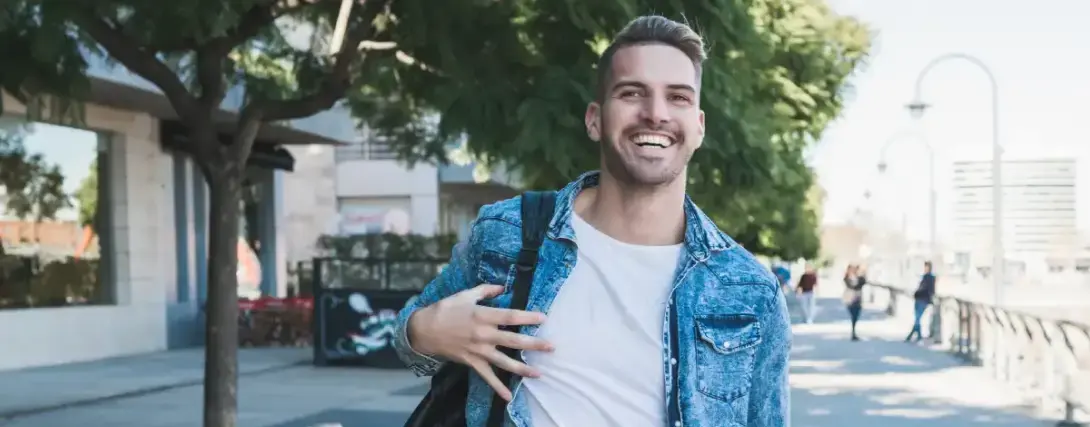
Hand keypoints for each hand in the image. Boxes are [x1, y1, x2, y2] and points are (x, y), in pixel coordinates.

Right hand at [408, 284, 552, 400]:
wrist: (423, 330)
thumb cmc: (445, 310)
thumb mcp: (465, 295)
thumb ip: (485, 291)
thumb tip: (503, 287)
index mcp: (482, 316)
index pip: (510, 317)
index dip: (527, 318)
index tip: (543, 318)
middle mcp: (483, 334)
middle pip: (513, 340)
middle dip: (533, 344)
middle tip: (551, 347)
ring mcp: (478, 351)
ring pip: (504, 361)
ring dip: (522, 368)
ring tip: (539, 374)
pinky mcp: (472, 362)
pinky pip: (487, 376)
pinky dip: (497, 387)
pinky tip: (508, 396)